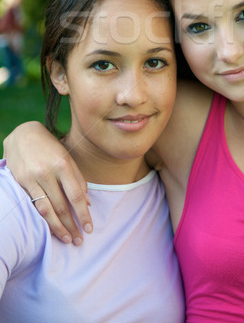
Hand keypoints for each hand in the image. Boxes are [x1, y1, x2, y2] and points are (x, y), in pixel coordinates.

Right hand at [3, 121, 92, 243]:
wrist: (23, 134)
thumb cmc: (49, 146)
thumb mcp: (67, 157)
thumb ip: (78, 179)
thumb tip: (87, 203)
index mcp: (63, 165)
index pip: (76, 195)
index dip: (83, 214)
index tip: (89, 228)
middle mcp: (48, 172)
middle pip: (62, 206)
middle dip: (72, 225)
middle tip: (79, 240)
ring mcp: (33, 178)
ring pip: (47, 209)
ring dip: (57, 227)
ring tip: (67, 239)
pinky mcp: (21, 182)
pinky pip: (34, 205)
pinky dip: (44, 218)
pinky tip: (50, 227)